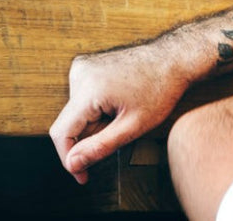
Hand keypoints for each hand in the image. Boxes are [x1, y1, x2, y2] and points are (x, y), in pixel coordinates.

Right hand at [49, 42, 192, 183]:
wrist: (171, 59)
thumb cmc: (159, 90)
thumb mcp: (133, 127)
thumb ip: (100, 147)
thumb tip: (74, 163)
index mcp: (87, 89)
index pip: (61, 132)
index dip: (69, 158)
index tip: (82, 174)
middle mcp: (78, 75)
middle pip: (70, 122)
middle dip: (90, 136)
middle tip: (120, 134)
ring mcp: (80, 67)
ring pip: (76, 111)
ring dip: (94, 122)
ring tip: (122, 114)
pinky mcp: (84, 65)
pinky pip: (81, 97)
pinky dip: (95, 108)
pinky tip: (117, 103)